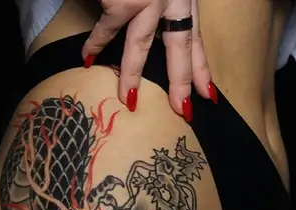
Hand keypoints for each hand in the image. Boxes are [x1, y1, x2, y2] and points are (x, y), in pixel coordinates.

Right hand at [81, 0, 216, 120]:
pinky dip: (94, 45)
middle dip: (181, 82)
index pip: (196, 37)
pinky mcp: (120, 0)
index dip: (202, 68)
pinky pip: (105, 28)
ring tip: (129, 100)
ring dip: (132, 74)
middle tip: (183, 112)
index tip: (209, 95)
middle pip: (180, 46)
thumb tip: (156, 20)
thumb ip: (165, 0)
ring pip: (140, 45)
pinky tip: (86, 60)